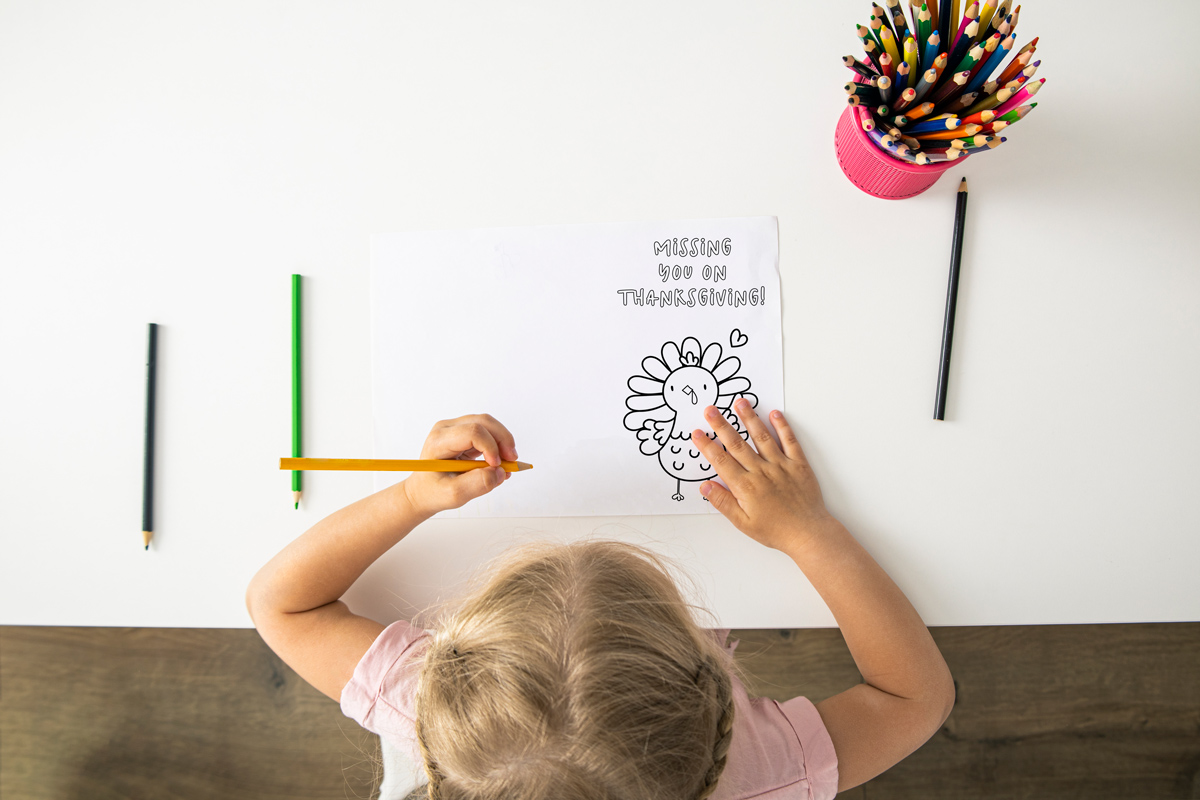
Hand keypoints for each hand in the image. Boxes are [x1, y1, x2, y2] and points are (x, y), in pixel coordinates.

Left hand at [400, 414, 516, 518]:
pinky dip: (498, 445)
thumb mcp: (454, 495)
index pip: (471, 432)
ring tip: (508, 464)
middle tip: (513, 462)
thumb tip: (500, 472)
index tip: (496, 466)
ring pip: (488, 424)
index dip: (490, 447)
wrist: (423, 491)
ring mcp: (455, 429)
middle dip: (503, 440)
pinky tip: (499, 462)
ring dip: (503, 441)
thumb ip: (478, 484)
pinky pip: (488, 432)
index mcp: (438, 442)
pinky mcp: (464, 433)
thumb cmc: (433, 492)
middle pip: (483, 422)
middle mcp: (446, 429)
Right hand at [691, 400, 834, 553]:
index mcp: (746, 486)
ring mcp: (780, 465)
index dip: (707, 446)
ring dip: (749, 418)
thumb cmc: (776, 531)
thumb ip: (723, 502)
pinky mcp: (798, 464)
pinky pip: (789, 441)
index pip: (721, 461)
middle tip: (710, 409)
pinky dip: (782, 426)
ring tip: (740, 402)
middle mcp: (761, 472)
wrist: (808, 534)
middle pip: (737, 444)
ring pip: (761, 437)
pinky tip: (774, 414)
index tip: (697, 433)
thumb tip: (705, 486)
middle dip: (721, 425)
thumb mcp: (743, 523)